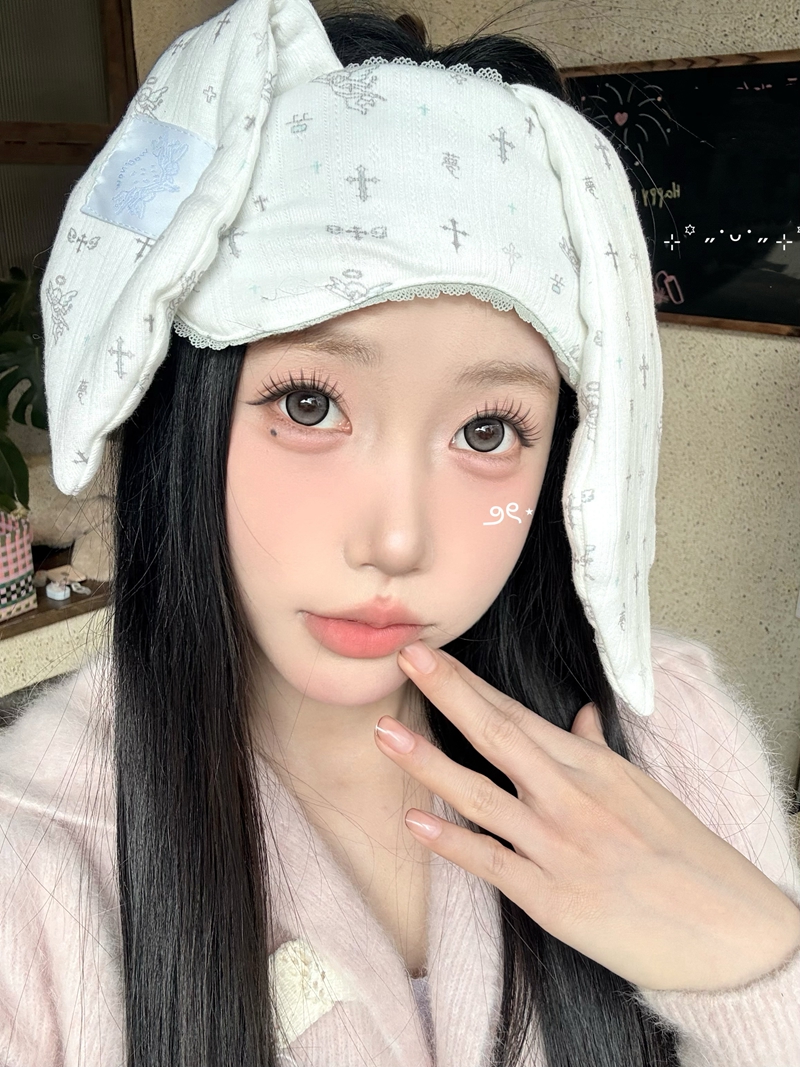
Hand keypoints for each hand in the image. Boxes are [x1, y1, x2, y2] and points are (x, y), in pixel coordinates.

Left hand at [374, 641, 799, 990]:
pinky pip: (493, 863)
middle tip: (405, 660)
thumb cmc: (687, 856)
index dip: (469, 683)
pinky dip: (452, 843)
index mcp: (593, 766)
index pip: (518, 714)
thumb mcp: (643, 791)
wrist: (729, 929)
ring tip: (385, 736)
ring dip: (430, 763)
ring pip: (482, 796)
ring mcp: (560, 846)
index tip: (431, 656)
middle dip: (448, 694)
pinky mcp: (553, 898)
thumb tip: (580, 714)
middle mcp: (572, 797)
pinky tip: (415, 823)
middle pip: (498, 735)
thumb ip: (598, 751)